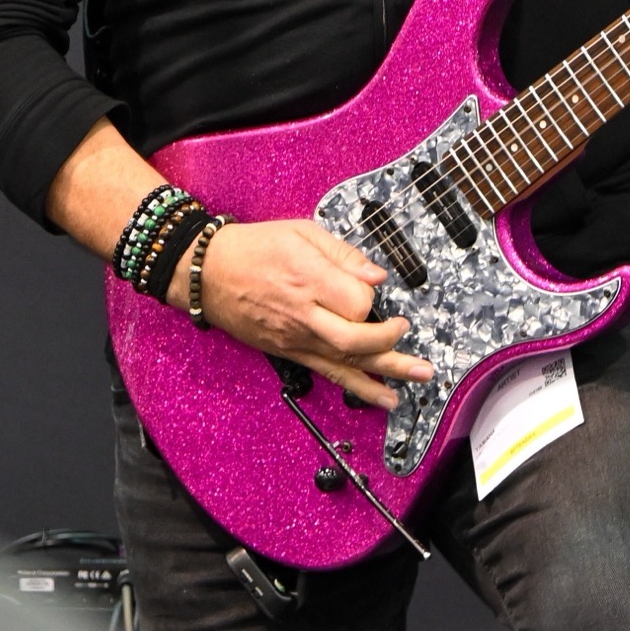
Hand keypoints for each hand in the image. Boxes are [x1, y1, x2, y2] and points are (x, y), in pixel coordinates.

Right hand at [174, 219, 433, 409]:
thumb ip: (343, 254)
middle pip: (355, 339)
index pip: (357, 301)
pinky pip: (329, 373)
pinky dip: (360, 387)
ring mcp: (296, 338)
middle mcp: (304, 314)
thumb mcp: (300, 232)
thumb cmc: (253, 247)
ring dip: (388, 372)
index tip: (369, 285)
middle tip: (408, 333)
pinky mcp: (290, 352)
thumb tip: (377, 276)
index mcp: (308, 278)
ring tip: (421, 377)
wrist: (207, 273)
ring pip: (347, 362)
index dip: (371, 295)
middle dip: (389, 342)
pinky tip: (385, 397)